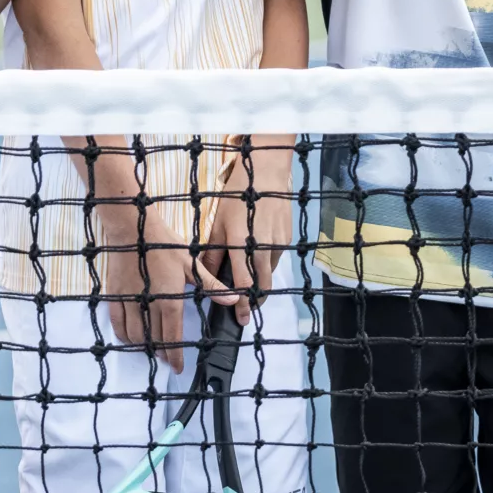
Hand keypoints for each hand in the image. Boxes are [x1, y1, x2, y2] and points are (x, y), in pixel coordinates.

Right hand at [95, 195, 195, 367]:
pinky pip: (117, 323)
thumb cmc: (164, 244)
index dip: (176, 356)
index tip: (178, 368)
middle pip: (154, 340)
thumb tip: (234, 299)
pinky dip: (124, 335)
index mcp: (168, 300)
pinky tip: (130, 337)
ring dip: (144, 346)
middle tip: (168, 358)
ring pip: (134, 335)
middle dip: (162, 353)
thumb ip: (211, 285)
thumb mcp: (191, 264)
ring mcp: (129, 302)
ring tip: (152, 348)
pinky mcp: (114, 295)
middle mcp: (148, 305)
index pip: (172, 337)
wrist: (133, 229)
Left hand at [195, 184, 280, 327]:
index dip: (243, 304)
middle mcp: (262, 247)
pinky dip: (266, 263)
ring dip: (260, 281)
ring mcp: (278, 243)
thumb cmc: (235, 198)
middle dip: (255, 301)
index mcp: (241, 244)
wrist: (265, 174)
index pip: (244, 284)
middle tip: (246, 309)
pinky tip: (257, 254)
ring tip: (249, 280)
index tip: (242, 318)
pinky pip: (276, 259)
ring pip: (269, 273)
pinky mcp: (287, 238)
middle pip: (263, 286)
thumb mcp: (217, 224)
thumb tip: (205, 278)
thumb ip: (212, 253)